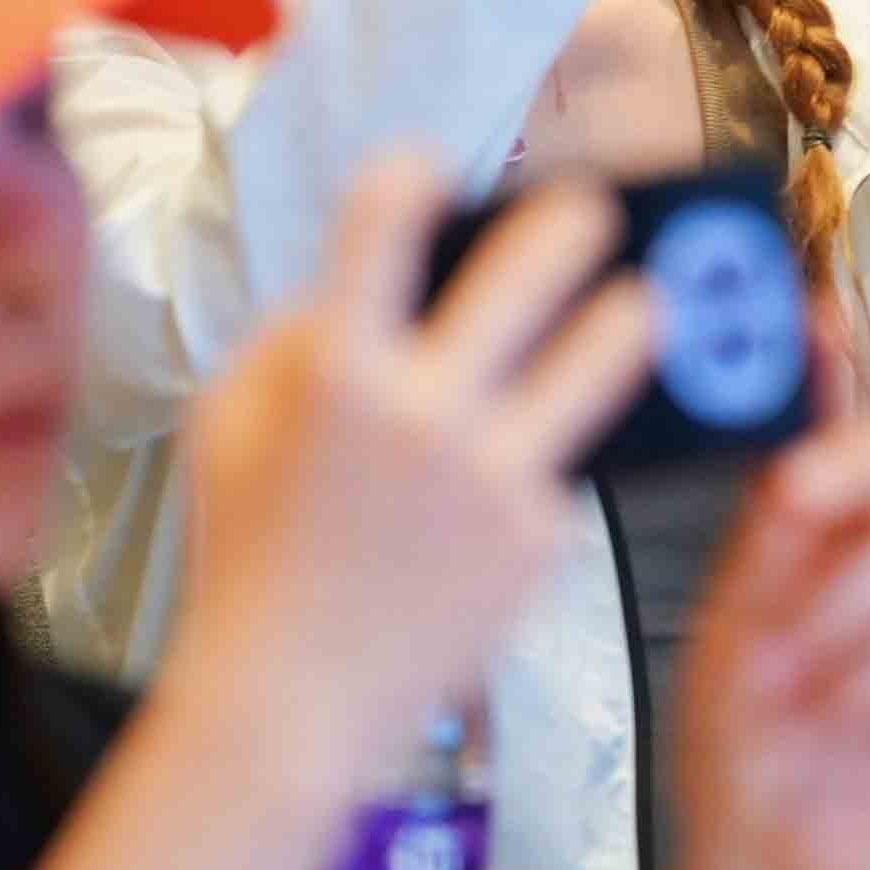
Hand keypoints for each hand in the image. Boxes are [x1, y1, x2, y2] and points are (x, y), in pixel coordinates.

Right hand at [167, 163, 651, 789]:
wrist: (288, 702)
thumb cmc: (250, 556)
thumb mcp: (225, 429)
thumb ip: (288, 338)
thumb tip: (360, 277)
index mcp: (336, 374)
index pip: (380, 232)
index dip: (409, 179)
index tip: (430, 167)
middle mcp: (426, 410)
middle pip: (534, 268)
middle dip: (576, 220)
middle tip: (592, 210)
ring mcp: (495, 472)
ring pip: (609, 352)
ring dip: (633, 314)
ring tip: (644, 301)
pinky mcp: (542, 532)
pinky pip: (569, 457)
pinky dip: (556, 447)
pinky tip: (547, 450)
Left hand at [671, 406, 869, 869]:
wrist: (766, 850)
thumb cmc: (741, 738)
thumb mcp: (726, 625)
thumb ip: (767, 538)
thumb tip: (790, 448)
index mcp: (822, 529)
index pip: (843, 424)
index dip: (838, 361)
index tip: (816, 313)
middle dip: (843, 475)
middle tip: (793, 501)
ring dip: (837, 627)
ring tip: (792, 682)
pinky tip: (843, 716)